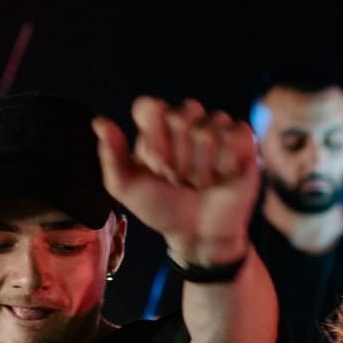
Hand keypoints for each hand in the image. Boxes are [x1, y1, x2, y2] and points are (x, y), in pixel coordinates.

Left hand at [94, 98, 259, 260]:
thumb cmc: (162, 209)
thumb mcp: (126, 189)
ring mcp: (215, 128)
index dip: (153, 138)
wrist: (198, 235)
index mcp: (155, 126)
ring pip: (208, 129)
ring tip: (201, 183)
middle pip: (180, 116)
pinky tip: (223, 177)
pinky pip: (236, 132)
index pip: (149, 106)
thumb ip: (111, 156)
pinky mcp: (242, 140)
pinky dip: (227, 162)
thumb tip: (99, 121)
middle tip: (178, 180)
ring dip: (202, 166)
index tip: (155, 165)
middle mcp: (185, 121)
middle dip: (177, 157)